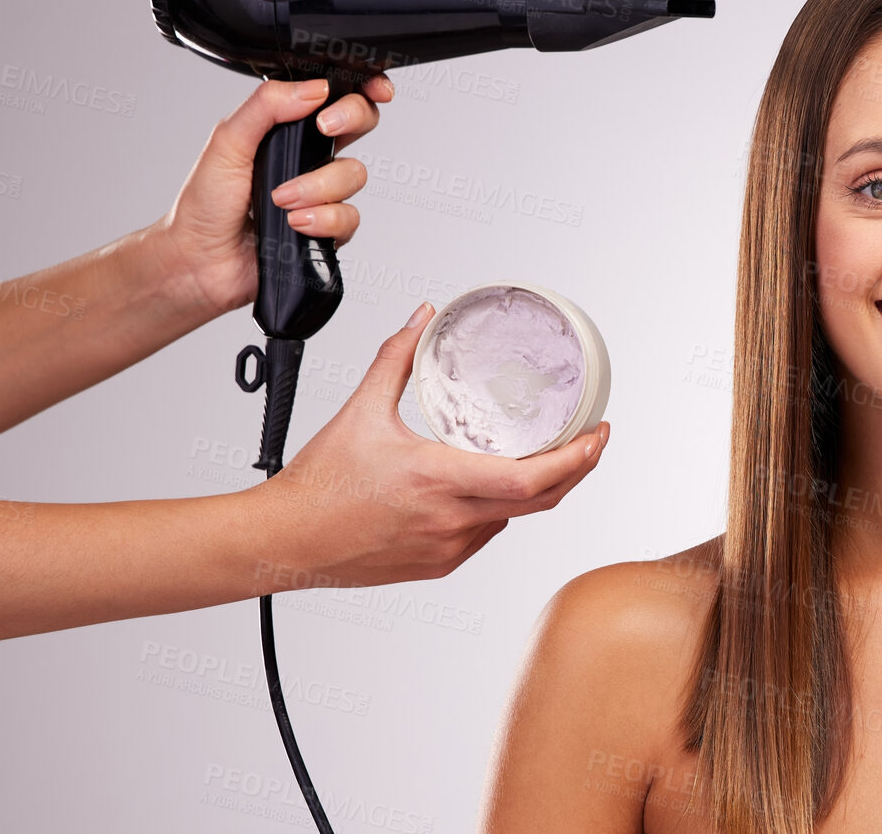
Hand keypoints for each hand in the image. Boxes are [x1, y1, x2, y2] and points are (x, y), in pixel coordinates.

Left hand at [152, 76, 393, 317]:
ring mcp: (322, 194)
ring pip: (354, 175)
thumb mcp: (227, 142)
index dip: (363, 89)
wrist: (201, 261)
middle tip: (325, 128)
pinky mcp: (328, 230)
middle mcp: (309, 158)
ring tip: (282, 200)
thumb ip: (266, 106)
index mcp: (286, 129)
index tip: (371, 89)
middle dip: (352, 120)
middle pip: (361, 125)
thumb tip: (313, 89)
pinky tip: (294, 224)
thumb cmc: (205, 204)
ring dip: (318, 187)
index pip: (334, 98)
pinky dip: (322, 220)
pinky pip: (349, 218)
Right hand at [253, 302, 609, 586]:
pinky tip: (496, 485)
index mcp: (438, 480)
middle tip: (593, 438)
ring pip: (516, 517)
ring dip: (538, 489)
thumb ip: (396, 358)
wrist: (284, 542)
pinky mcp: (441, 563)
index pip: (530, 479)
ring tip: (549, 455)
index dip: (576, 460)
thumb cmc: (318, 486)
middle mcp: (452, 520)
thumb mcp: (361, 411)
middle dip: (577, 469)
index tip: (598, 434)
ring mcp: (449, 547)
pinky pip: (489, 533)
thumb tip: (421, 317)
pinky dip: (502, 508)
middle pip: (541, 501)